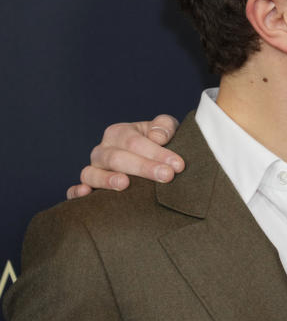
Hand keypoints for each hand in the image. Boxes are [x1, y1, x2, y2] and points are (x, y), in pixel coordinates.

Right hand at [66, 115, 184, 198]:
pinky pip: (74, 190)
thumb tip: (158, 137)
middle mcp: (103, 150)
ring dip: (107, 179)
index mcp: (120, 132)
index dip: (157, 153)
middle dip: (143, 167)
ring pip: (92, 173)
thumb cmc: (159, 143)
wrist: (150, 159)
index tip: (177, 165)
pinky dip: (76, 192)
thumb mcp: (165, 129)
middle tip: (167, 176)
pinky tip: (85, 193)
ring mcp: (93, 169)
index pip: (135, 142)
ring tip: (125, 184)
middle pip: (117, 157)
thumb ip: (164, 127)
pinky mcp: (87, 187)